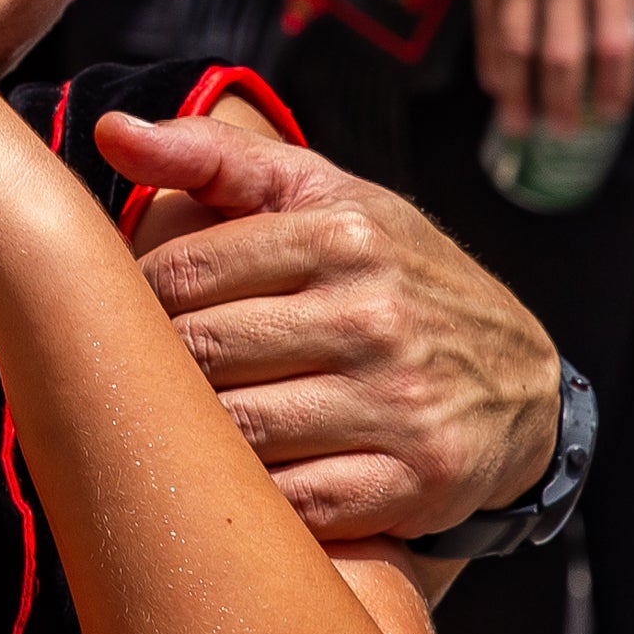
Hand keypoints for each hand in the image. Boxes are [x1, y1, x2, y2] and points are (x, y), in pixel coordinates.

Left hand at [105, 109, 563, 540]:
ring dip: (198, 436)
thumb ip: (215, 157)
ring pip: (237, 432)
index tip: (133, 317)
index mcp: (344, 234)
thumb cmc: (392, 276)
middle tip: (143, 380)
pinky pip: (292, 502)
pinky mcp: (415, 481)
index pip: (182, 272)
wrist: (522, 381)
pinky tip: (245, 480)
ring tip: (186, 428)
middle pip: (201, 353)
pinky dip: (254, 497)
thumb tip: (110, 131)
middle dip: (157, 370)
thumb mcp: (324, 196)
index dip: (137, 300)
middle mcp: (376, 315)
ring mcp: (400, 402)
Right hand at [471, 0, 633, 135]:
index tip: (612, 115)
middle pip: (560, 53)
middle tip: (561, 134)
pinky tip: (496, 83)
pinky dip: (492, 57)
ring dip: (518, 91)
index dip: (613, 87)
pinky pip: (488, 19)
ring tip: (520, 124)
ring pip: (517, 43)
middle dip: (561, 101)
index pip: (614, 43)